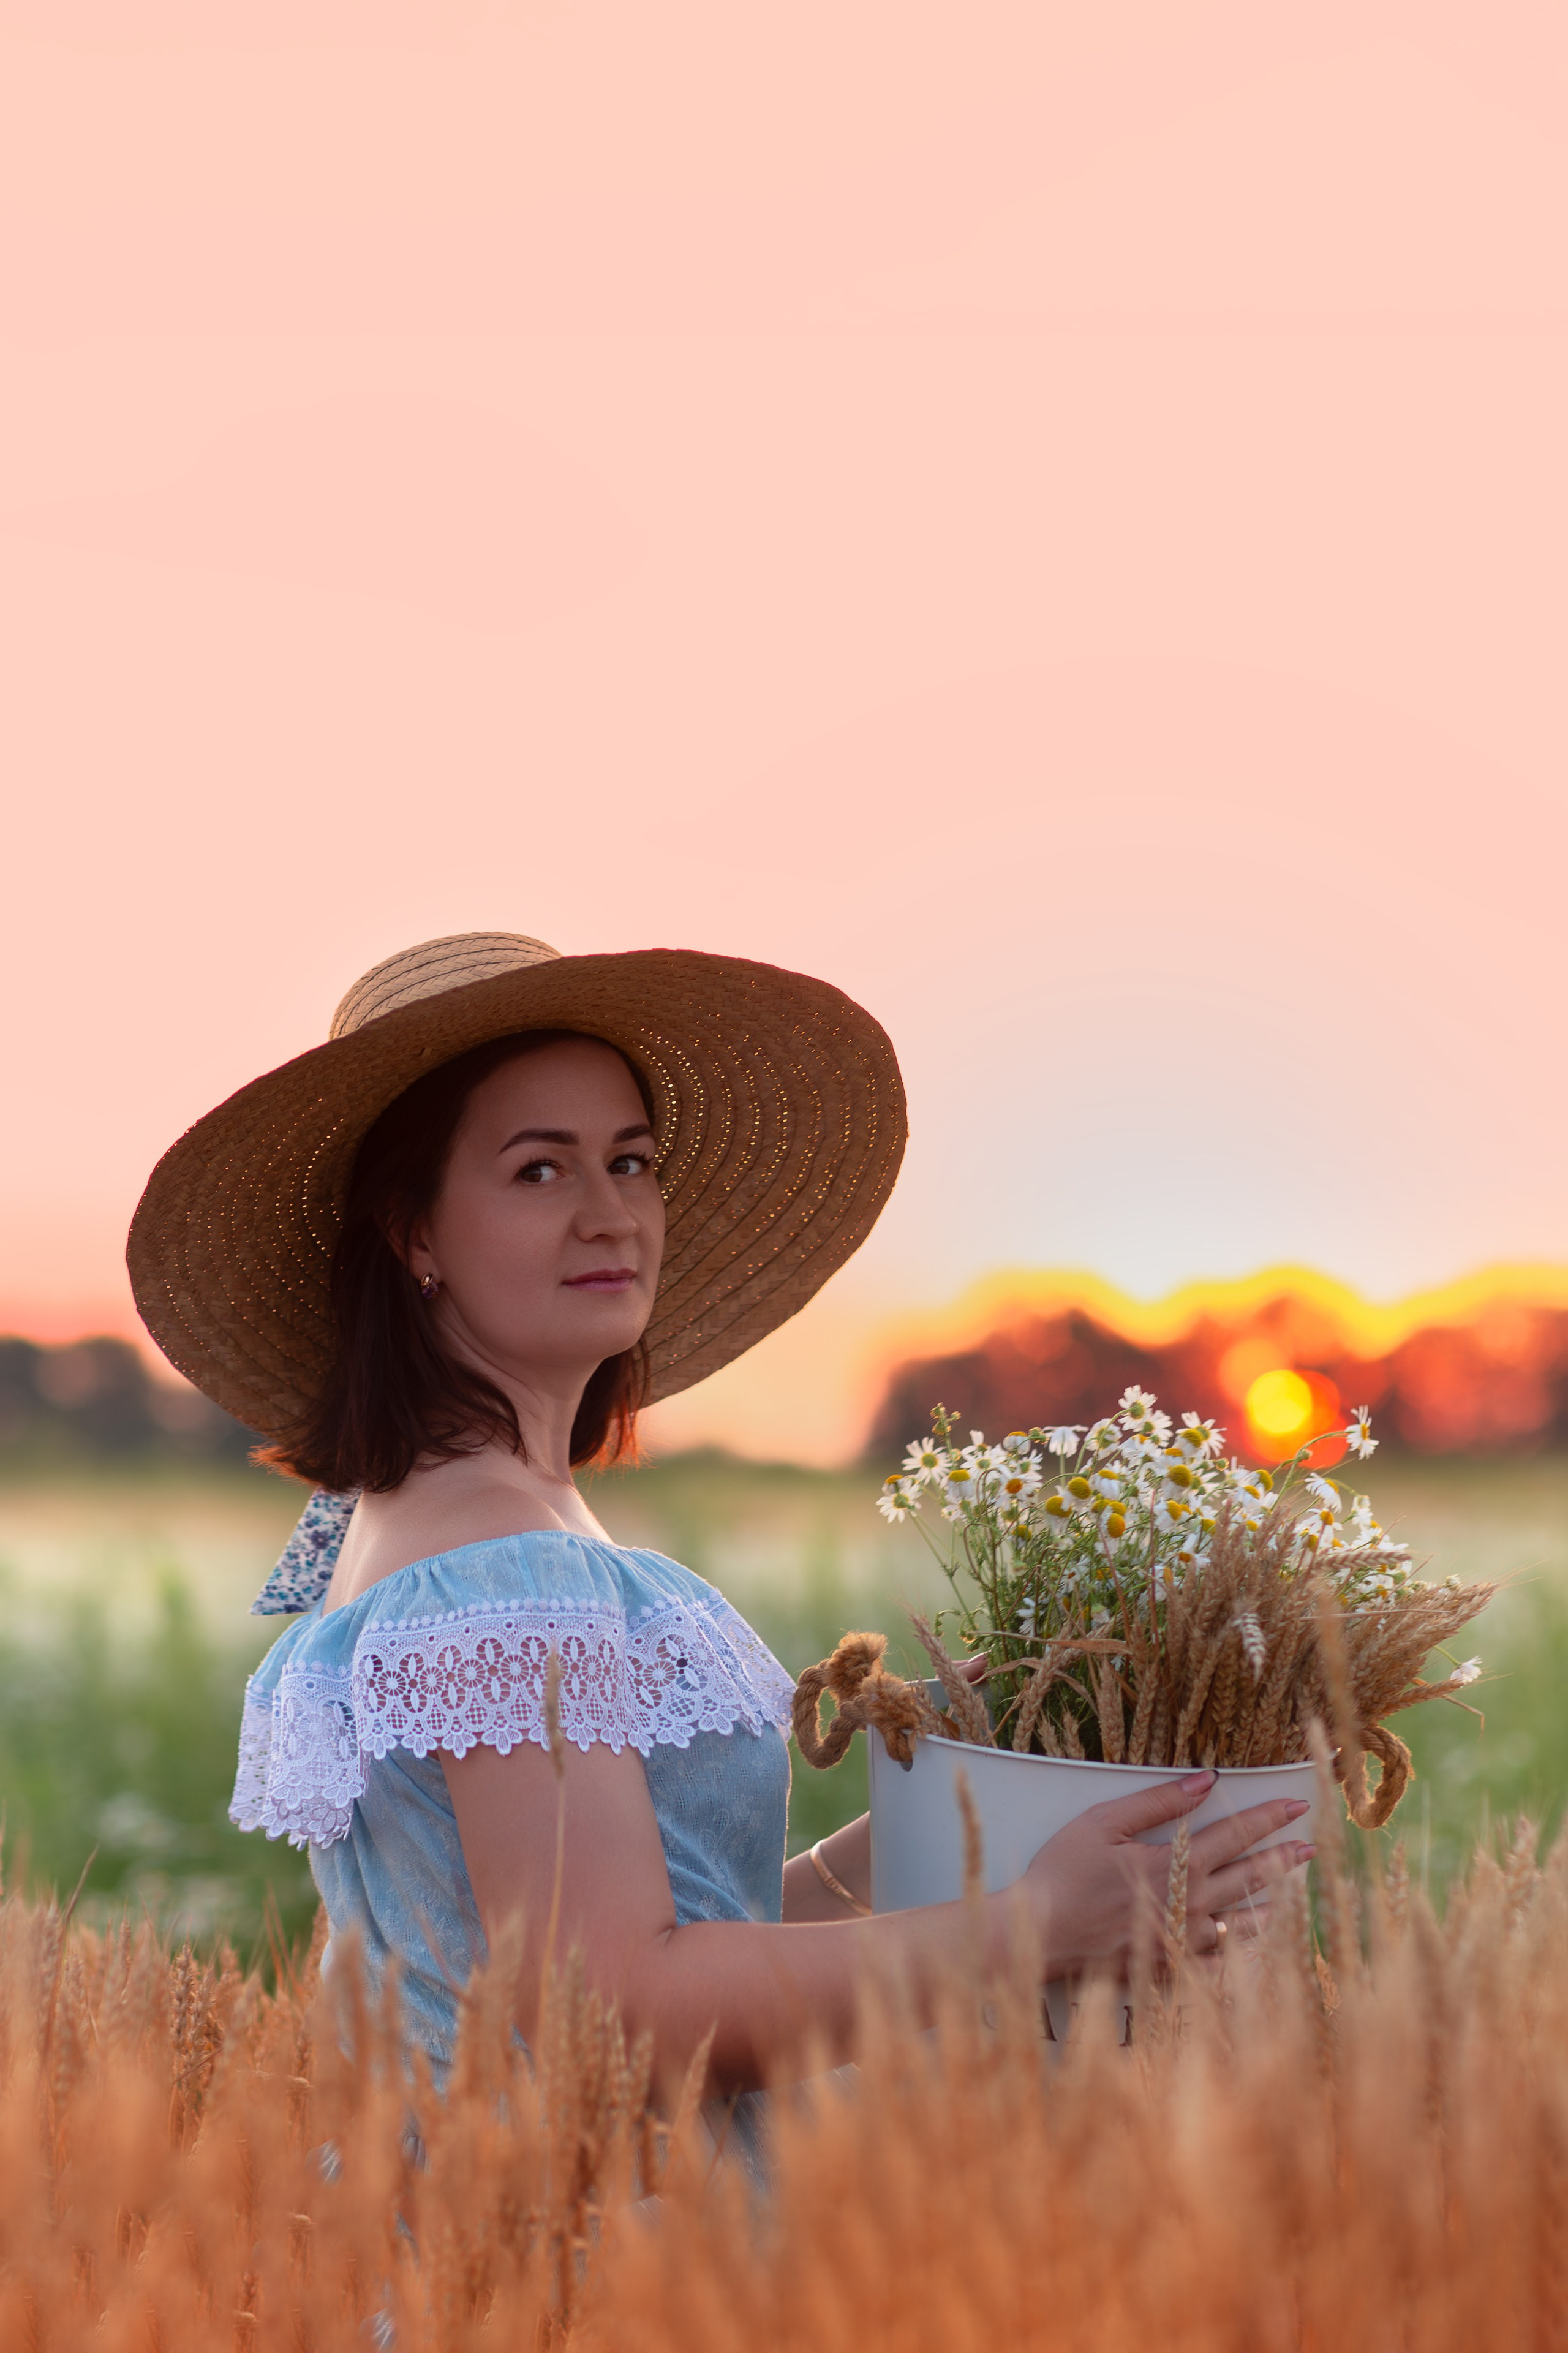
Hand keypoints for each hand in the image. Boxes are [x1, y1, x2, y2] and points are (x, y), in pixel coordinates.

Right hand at [1018, 1771, 1313, 1978]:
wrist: (1040, 1932)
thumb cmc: (1064, 1871)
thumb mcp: (1105, 1822)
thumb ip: (1159, 1802)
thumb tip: (1206, 1779)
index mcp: (1175, 1865)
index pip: (1234, 1835)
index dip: (1267, 1818)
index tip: (1296, 1805)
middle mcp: (1189, 1905)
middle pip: (1249, 1878)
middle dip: (1283, 1859)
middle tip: (1312, 1847)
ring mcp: (1182, 1941)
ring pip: (1241, 1924)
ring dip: (1272, 1905)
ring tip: (1295, 1895)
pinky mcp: (1169, 1968)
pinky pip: (1218, 1966)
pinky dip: (1241, 1957)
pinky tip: (1255, 1951)